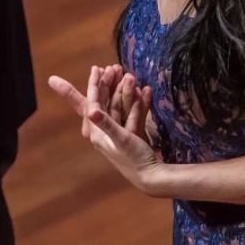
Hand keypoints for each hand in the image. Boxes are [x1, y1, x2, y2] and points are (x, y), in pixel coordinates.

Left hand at [82, 65, 162, 194]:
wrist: (152, 177)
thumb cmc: (133, 159)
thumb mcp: (120, 140)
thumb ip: (106, 124)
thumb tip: (92, 111)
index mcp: (96, 131)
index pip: (92, 102)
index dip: (94, 84)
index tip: (96, 68)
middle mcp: (105, 129)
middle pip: (105, 101)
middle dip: (109, 84)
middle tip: (115, 67)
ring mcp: (119, 130)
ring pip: (119, 105)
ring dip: (125, 91)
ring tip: (131, 76)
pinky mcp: (132, 133)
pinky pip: (133, 113)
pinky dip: (138, 102)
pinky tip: (145, 91)